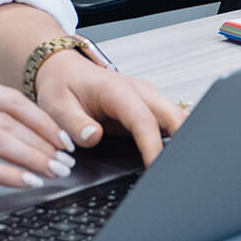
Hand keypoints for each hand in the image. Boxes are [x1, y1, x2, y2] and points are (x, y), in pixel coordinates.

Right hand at [0, 70, 75, 191]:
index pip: (11, 98)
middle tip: (66, 158)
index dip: (42, 118)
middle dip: (45, 141)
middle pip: (12, 120)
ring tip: (54, 171)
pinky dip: (9, 174)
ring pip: (2, 141)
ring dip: (34, 158)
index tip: (61, 135)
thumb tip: (13, 124)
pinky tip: (25, 181)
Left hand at [31, 51, 188, 166]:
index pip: (143, 120)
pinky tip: (171, 157)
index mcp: (118, 90)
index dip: (152, 146)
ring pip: (178, 118)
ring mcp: (147, 98)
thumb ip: (74, 123)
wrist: (64, 69)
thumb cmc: (62, 84)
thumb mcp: (57, 106)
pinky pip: (170, 122)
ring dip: (182, 140)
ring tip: (174, 168)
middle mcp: (139, 92)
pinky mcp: (147, 107)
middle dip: (182, 142)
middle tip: (175, 171)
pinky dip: (176, 138)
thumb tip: (92, 137)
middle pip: (174, 116)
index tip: (155, 167)